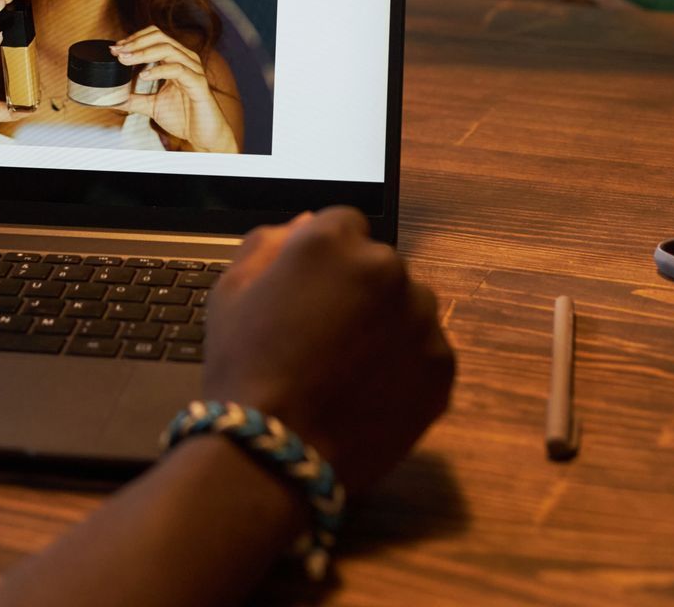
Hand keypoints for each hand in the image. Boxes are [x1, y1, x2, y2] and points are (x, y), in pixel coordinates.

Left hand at [108, 26, 238, 153]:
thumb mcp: (152, 105)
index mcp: (176, 60)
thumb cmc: (184, 117)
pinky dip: (159, 70)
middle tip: (117, 52)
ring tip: (125, 60)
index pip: (155, 37)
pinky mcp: (198, 83)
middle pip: (160, 37)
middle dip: (135, 43)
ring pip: (168, 49)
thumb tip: (111, 98)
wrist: (204, 136)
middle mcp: (186, 60)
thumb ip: (133, 99)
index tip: (115, 48)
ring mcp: (193, 70)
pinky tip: (144, 76)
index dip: (134, 39)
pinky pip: (178, 70)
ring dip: (143, 53)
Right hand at [205, 208, 453, 495]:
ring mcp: (420, 318)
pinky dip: (406, 364)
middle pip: (380, 265)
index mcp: (331, 241)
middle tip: (326, 335)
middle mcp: (385, 267)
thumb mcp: (231, 292)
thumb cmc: (244, 367)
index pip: (344, 224)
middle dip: (359, 289)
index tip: (310, 292)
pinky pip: (426, 350)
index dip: (325, 259)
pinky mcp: (442, 365)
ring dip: (387, 324)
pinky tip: (370, 390)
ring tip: (350, 367)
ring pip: (409, 306)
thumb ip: (268, 244)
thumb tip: (303, 224)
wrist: (278, 449)